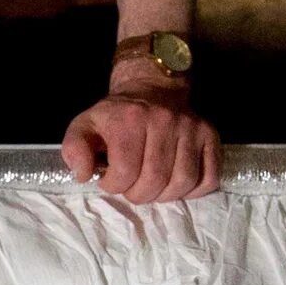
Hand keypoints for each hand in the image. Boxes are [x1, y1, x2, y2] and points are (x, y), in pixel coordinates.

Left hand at [61, 74, 221, 203]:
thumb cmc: (116, 116)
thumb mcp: (85, 125)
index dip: (114, 186)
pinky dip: (193, 191)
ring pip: (182, 182)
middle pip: (155, 180)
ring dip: (164, 196)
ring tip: (152, 188)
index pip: (125, 171)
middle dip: (138, 194)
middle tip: (132, 188)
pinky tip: (175, 184)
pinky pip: (208, 177)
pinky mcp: (210, 136)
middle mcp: (164, 120)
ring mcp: (191, 128)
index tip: (111, 181)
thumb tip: (83, 175)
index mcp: (130, 118)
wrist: (153, 89)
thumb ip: (75, 149)